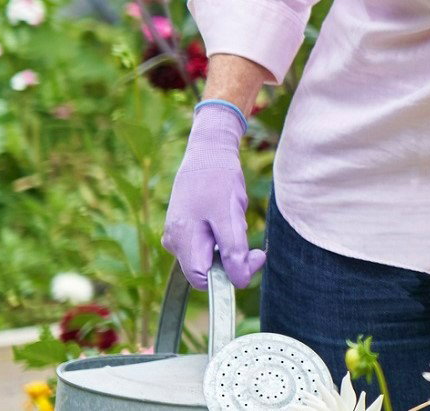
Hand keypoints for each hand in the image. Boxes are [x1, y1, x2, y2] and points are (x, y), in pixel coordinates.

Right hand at [161, 104, 266, 289]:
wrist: (209, 150)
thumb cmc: (218, 178)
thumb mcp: (230, 215)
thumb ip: (233, 250)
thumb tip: (239, 280)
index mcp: (181, 240)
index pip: (203, 279)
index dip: (230, 276)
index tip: (254, 257)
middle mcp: (174, 241)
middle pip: (207, 268)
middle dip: (231, 255)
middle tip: (245, 231)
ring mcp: (178, 233)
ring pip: (209, 254)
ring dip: (228, 242)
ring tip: (233, 215)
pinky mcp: (186, 225)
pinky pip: (208, 240)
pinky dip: (222, 233)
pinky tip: (226, 214)